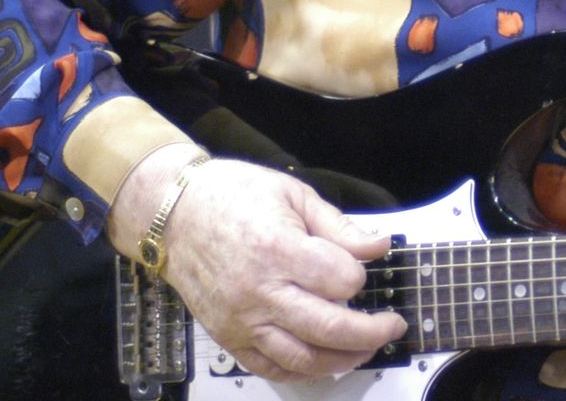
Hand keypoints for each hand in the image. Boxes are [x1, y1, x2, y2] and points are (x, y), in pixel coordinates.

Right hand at [114, 149, 405, 381]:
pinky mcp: (228, 337)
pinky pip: (270, 368)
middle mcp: (259, 291)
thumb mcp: (292, 194)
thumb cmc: (231, 195)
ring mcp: (241, 320)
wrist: (174, 214)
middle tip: (391, 326)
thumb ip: (338, 226)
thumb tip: (378, 246)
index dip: (360, 276)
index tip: (360, 269)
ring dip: (343, 359)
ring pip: (303, 358)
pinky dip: (303, 371)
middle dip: (371, 332)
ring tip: (365, 347)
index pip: (341, 280)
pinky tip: (324, 361)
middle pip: (329, 328)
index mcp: (278, 249)